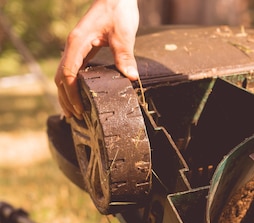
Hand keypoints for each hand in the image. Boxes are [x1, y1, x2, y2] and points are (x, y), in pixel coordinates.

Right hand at [55, 0, 138, 118]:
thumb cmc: (118, 11)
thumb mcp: (123, 33)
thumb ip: (125, 55)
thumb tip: (131, 77)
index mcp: (78, 43)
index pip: (68, 73)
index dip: (72, 94)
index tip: (79, 109)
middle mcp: (73, 46)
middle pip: (60, 78)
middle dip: (66, 99)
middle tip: (75, 118)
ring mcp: (76, 48)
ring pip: (63, 74)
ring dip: (67, 94)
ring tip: (74, 113)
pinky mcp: (83, 48)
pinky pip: (73, 69)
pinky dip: (73, 85)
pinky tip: (81, 95)